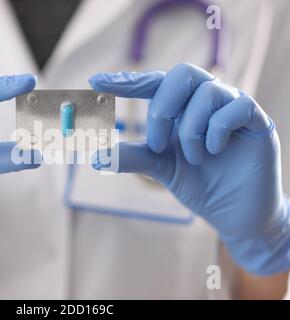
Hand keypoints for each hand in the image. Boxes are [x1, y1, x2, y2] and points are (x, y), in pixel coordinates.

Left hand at [89, 63, 289, 274]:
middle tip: (157, 144)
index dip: (127, 81)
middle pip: (182, 74)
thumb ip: (133, 157)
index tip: (95, 81)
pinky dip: (218, 130)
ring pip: (207, 92)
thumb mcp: (161, 168)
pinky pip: (236, 106)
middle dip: (163, 109)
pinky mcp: (256, 121)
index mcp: (180, 108)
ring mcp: (231, 107)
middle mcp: (205, 101)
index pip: (153, 84)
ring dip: (191, 130)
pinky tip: (215, 152)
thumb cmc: (198, 183)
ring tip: (193, 159)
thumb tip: (96, 157)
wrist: (234, 213)